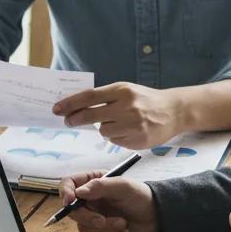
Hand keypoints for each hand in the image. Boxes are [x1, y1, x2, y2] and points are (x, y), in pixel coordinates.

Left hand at [53, 83, 184, 148]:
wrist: (174, 111)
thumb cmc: (144, 99)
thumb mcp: (125, 90)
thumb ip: (103, 97)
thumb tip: (74, 106)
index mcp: (122, 90)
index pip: (89, 97)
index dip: (70, 104)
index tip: (56, 109)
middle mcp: (127, 106)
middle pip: (90, 115)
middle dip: (75, 119)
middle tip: (68, 121)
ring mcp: (133, 124)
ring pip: (102, 131)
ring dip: (103, 128)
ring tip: (117, 123)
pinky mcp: (138, 140)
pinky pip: (115, 141)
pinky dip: (116, 137)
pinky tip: (128, 131)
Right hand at [59, 172, 159, 231]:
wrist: (158, 218)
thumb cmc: (141, 196)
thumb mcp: (122, 186)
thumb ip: (100, 186)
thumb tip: (78, 192)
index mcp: (91, 184)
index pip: (67, 185)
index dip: (64, 193)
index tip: (70, 201)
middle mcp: (89, 202)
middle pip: (71, 211)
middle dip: (87, 217)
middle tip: (102, 220)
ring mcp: (93, 218)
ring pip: (83, 228)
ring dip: (105, 228)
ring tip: (123, 222)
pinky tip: (124, 231)